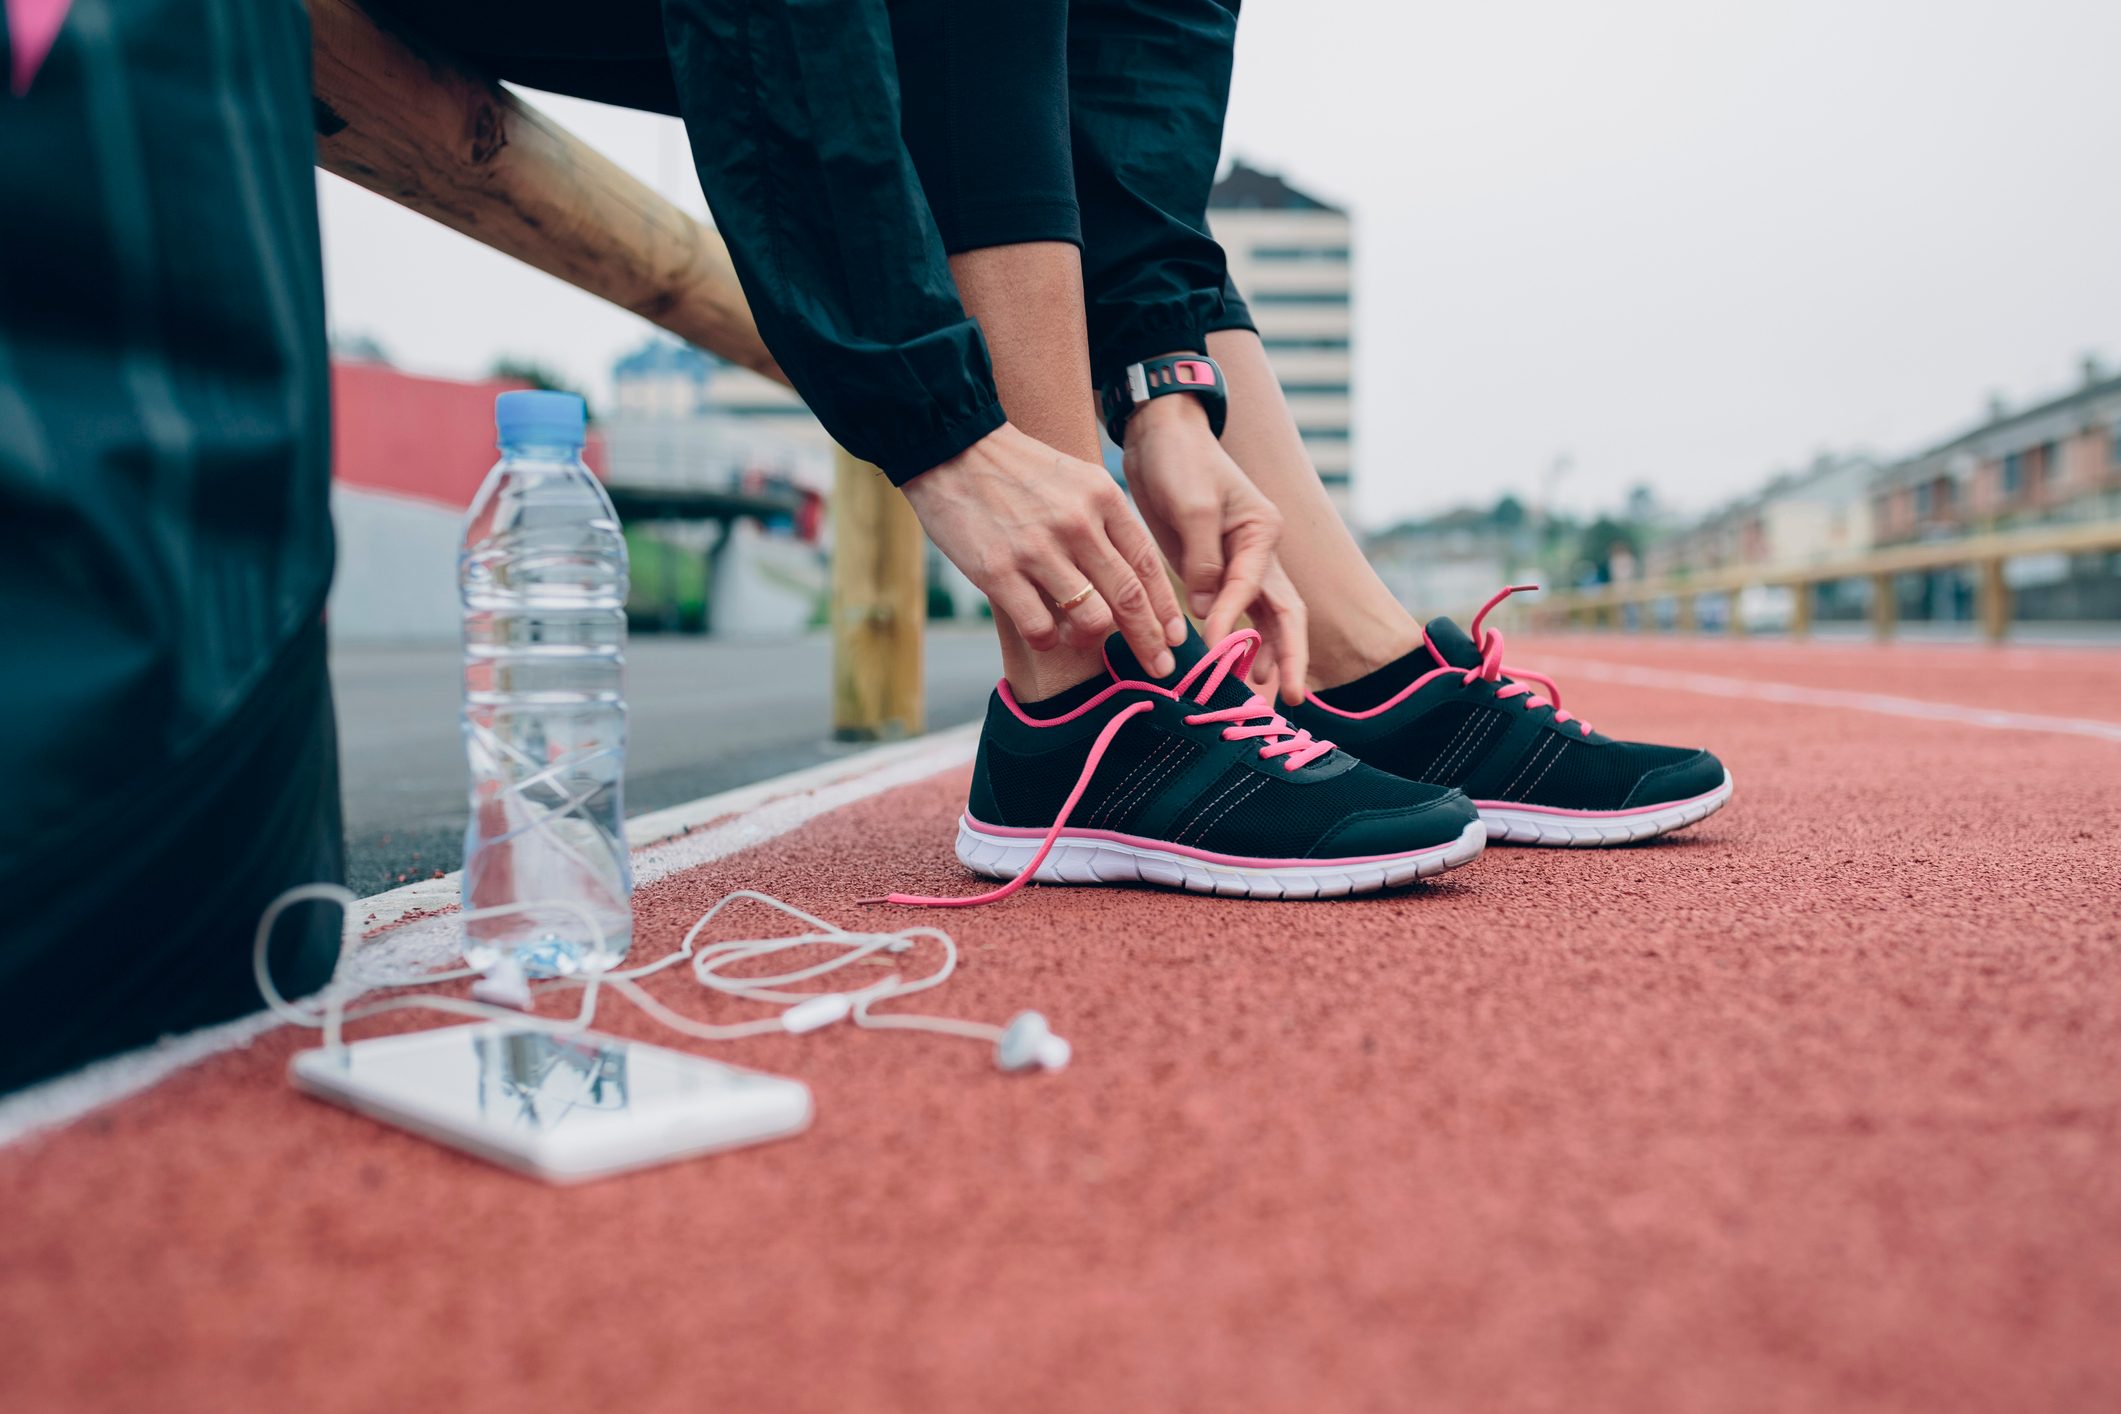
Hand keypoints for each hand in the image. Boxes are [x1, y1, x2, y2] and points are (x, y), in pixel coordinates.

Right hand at [904, 423, 1187, 674]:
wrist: (950, 449)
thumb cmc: (1016, 470)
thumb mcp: (1075, 478)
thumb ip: (1105, 521)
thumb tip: (1134, 575)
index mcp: (1102, 498)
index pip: (1147, 564)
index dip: (1166, 608)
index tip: (1176, 637)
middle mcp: (1077, 525)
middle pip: (1129, 598)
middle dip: (1150, 640)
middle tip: (1161, 669)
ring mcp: (1038, 550)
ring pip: (1091, 619)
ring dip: (1092, 640)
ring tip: (1081, 638)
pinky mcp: (998, 571)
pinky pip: (1040, 628)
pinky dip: (1048, 641)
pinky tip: (1044, 635)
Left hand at [1121, 394, 1309, 703]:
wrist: (1161, 438)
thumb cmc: (1182, 461)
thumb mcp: (1191, 505)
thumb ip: (1202, 560)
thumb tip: (1206, 612)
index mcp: (1262, 533)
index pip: (1254, 587)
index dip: (1234, 619)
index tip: (1213, 645)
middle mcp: (1259, 553)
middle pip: (1284, 614)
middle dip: (1289, 656)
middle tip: (1288, 698)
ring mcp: (1238, 565)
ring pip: (1263, 620)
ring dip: (1266, 656)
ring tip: (1261, 694)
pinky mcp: (1213, 572)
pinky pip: (1232, 614)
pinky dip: (1236, 642)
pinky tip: (1232, 669)